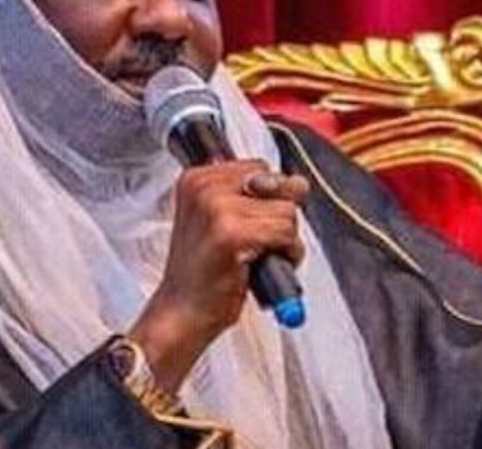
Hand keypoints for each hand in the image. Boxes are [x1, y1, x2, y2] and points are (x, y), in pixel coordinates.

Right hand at [128, 162, 309, 391]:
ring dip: (284, 241)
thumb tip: (299, 183)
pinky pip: (286, 234)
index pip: (260, 167)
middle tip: (252, 245)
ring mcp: (216, 208)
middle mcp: (203, 187)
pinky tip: (261, 268)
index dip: (265, 200)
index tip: (245, 227)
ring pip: (288, 211)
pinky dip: (287, 255)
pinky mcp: (231, 234)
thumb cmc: (204, 274)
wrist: (181, 315)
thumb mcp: (226, 220)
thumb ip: (261, 196)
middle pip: (278, 185)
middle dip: (278, 218)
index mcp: (197, 178)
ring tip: (255, 259)